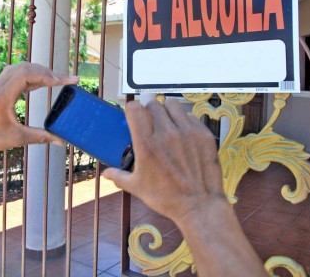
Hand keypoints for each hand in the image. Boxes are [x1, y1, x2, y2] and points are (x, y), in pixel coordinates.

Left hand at [0, 62, 78, 157]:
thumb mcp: (17, 138)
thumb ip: (40, 137)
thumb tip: (59, 140)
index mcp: (5, 93)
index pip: (29, 74)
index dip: (49, 75)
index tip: (64, 81)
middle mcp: (1, 84)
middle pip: (28, 67)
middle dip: (50, 72)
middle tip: (67, 80)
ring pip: (22, 68)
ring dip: (40, 72)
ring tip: (56, 80)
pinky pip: (17, 74)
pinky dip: (32, 75)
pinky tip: (40, 83)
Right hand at [103, 98, 224, 223]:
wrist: (199, 205)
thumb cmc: (166, 198)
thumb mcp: (137, 188)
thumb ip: (119, 176)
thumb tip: (106, 174)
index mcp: (146, 144)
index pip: (135, 109)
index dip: (132, 109)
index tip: (134, 115)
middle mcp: (166, 133)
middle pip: (153, 104)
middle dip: (149, 110)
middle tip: (150, 121)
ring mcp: (187, 132)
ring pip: (172, 104)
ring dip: (166, 110)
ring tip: (167, 121)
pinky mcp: (203, 134)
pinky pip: (190, 116)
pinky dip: (184, 120)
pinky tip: (183, 132)